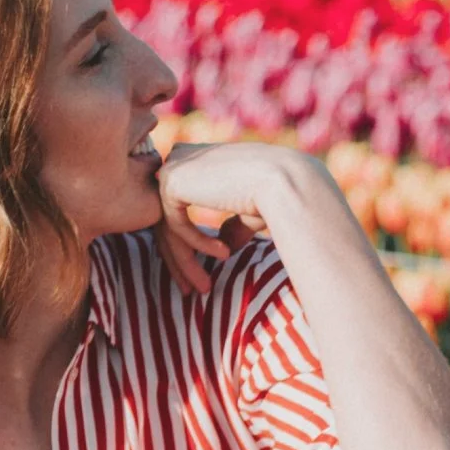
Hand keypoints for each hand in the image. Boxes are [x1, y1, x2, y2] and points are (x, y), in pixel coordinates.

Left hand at [153, 141, 328, 293]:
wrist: (283, 181)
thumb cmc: (276, 194)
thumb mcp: (249, 213)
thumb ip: (233, 226)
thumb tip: (225, 244)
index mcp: (197, 160)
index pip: (178, 206)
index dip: (187, 243)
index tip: (200, 273)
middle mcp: (180, 159)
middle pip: (167, 219)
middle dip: (178, 259)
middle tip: (188, 291)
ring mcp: (173, 167)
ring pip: (168, 226)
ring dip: (185, 261)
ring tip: (203, 287)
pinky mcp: (172, 180)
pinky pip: (175, 225)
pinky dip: (198, 244)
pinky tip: (224, 254)